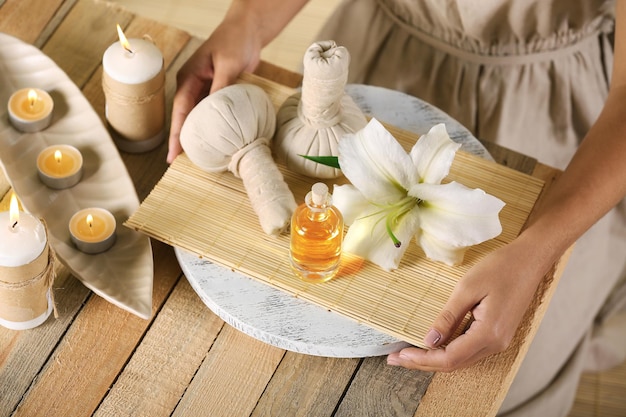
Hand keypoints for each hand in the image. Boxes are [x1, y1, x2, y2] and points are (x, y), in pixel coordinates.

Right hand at [167, 20, 261, 162]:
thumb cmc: (235, 41)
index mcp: (188, 78)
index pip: (180, 110)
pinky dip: (211, 125)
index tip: (172, 154)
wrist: (247, 31)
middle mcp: (192, 85)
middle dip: (181, 138)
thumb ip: (221, 87)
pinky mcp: (215, 91)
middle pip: (185, 117)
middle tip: (179, 162)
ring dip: (196, 134)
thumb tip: (215, 110)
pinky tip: (214, 139)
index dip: (176, 134)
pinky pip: (210, 112)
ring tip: (195, 157)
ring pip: (196, 116)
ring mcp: (203, 88)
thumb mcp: (228, 64)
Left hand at [387, 237, 545, 371]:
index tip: (399, 354)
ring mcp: (499, 341)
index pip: (449, 357)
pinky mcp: (498, 335)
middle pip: (454, 364)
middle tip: (394, 358)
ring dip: (433, 359)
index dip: (422, 359)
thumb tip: (429, 340)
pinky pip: (469, 350)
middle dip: (422, 363)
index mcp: (489, 333)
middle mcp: (495, 343)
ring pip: (461, 360)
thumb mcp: (467, 288)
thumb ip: (448, 317)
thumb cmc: (500, 268)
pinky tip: (431, 346)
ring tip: (407, 354)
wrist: (529, 260)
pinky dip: (448, 352)